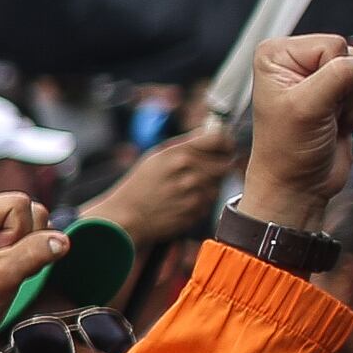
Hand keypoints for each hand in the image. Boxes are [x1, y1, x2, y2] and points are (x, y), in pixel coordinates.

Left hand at [0, 194, 63, 352]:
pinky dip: (35, 252)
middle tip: (6, 264)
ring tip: (10, 266)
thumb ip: (32, 255)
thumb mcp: (2, 277)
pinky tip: (16, 265)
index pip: (19, 204)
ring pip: (40, 222)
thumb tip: (62, 240)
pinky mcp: (10, 232)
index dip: (18, 233)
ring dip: (33, 249)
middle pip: (33, 211)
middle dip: (29, 241)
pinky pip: (40, 233)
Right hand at [80, 121, 229, 252]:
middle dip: (219, 165)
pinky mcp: (197, 212)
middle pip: (225, 163)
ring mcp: (195, 194)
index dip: (225, 142)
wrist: (127, 218)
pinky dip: (202, 200)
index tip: (224, 146)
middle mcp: (191, 172)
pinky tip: (183, 201)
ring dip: (209, 184)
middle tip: (205, 169)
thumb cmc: (139, 185)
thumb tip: (212, 134)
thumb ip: (186, 145)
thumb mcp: (157, 156)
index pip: (220, 139)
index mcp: (179, 154)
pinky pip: (210, 201)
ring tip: (187, 188)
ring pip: (219, 183)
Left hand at [235, 33, 352, 234]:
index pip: (333, 44)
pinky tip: (342, 123)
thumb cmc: (288, 149)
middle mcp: (300, 59)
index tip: (314, 104)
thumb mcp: (307, 108)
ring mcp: (324, 76)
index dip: (334, 76)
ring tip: (332, 120)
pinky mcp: (343, 93)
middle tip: (325, 116)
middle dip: (349, 91)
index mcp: (278, 54)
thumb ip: (338, 77)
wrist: (299, 184)